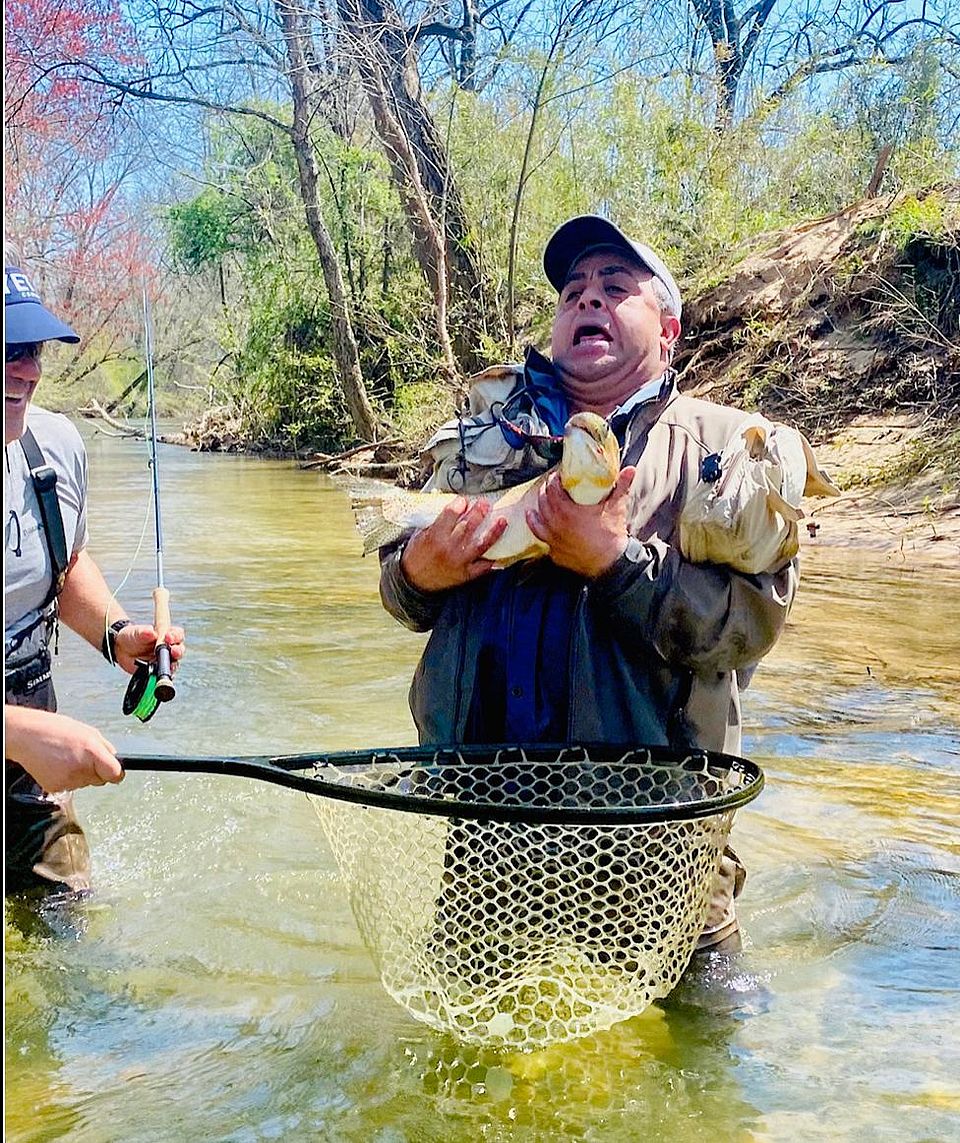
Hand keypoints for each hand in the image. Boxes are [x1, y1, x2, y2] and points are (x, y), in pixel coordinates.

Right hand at [4, 706, 123, 792]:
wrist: (27, 736)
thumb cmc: (55, 729)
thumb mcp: (88, 731)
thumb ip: (105, 747)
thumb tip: (115, 759)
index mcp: (92, 751)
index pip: (114, 774)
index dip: (116, 774)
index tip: (116, 773)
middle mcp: (81, 768)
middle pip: (100, 780)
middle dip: (96, 771)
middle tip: (82, 757)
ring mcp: (68, 780)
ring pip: (85, 783)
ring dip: (80, 774)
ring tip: (67, 758)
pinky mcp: (56, 787)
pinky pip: (70, 786)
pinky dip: (67, 778)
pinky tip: (58, 765)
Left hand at [113, 623, 185, 675]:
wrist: (121, 650)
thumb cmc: (131, 638)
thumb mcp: (135, 632)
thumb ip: (143, 632)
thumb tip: (150, 632)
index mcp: (166, 635)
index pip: (177, 634)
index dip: (175, 636)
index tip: (168, 637)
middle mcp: (168, 648)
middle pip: (179, 650)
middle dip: (178, 651)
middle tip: (173, 651)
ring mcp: (164, 661)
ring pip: (174, 663)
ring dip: (173, 664)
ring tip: (169, 665)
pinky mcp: (158, 671)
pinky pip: (164, 675)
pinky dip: (163, 676)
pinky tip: (160, 675)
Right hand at [400, 497, 508, 591]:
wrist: (413, 581)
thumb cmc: (416, 556)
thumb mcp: (419, 534)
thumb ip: (435, 521)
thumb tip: (451, 507)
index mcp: (435, 536)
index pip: (450, 514)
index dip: (459, 504)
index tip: (464, 500)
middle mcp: (449, 548)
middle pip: (468, 526)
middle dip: (479, 512)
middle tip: (485, 504)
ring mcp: (459, 561)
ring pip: (481, 544)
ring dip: (493, 532)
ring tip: (502, 521)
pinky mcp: (466, 574)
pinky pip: (483, 567)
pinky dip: (493, 560)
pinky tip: (501, 554)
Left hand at [527, 466, 635, 577]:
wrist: (610, 563)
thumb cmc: (612, 535)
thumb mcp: (617, 507)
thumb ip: (621, 486)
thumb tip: (630, 470)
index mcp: (568, 511)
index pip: (554, 489)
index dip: (554, 480)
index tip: (558, 475)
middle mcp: (556, 524)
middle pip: (544, 501)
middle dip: (546, 490)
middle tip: (551, 484)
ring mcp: (554, 538)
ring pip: (539, 517)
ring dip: (538, 505)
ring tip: (540, 497)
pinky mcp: (555, 550)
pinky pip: (540, 535)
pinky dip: (535, 524)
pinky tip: (532, 517)